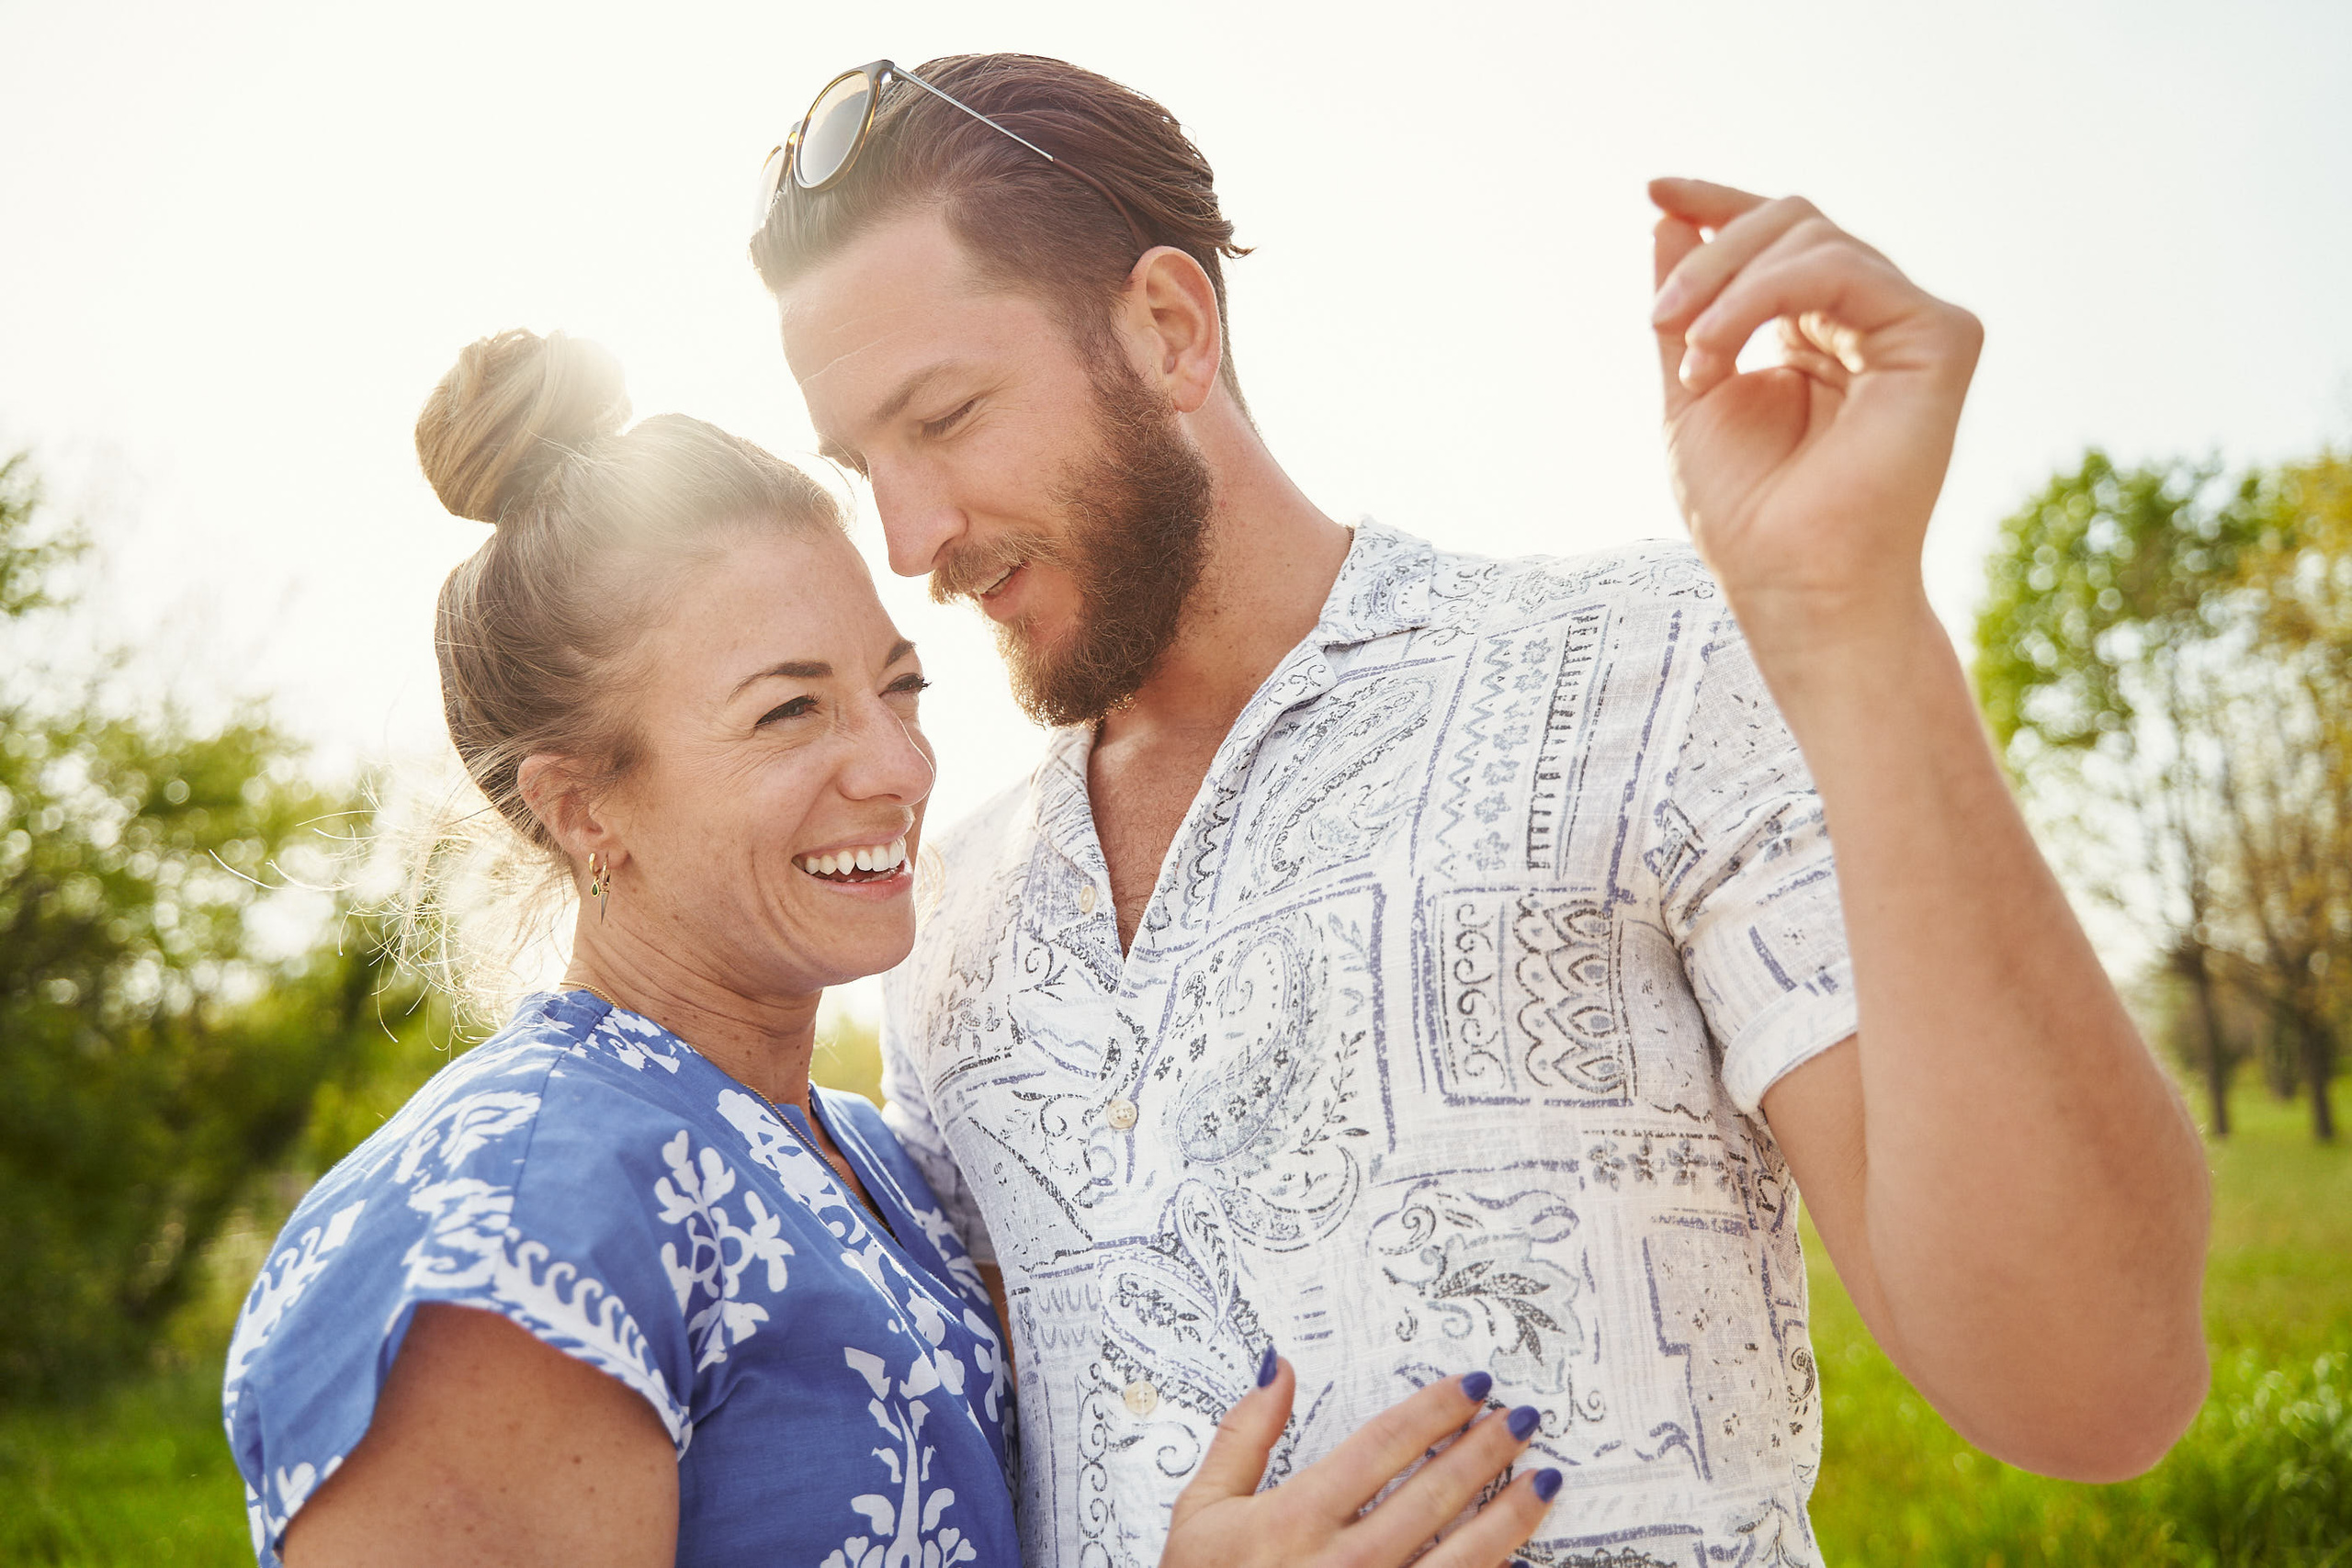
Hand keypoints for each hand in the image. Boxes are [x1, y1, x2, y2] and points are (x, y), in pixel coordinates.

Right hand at [1160, 1357, 1558, 1567]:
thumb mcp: (1202, 1513)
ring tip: (1544, 1480)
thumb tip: (1278, 1368)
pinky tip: (1518, 1557)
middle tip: (1522, 1418)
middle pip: (1433, 1494)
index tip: (1471, 1388)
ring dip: (1509, 1515)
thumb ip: (1242, 1436)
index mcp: (1294, 1521)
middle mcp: (1342, 1566)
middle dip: (1485, 1450)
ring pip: (1463, 1557)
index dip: (1434, 1410)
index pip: (1382, 1446)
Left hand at [1647, 177, 1982, 648]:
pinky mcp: (1940, 338)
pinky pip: (1840, 269)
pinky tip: (1719, 353)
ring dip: (1726, 288)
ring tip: (1693, 364)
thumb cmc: (1747, 513)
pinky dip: (1762, 295)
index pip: (1778, 239)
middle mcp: (1871, 322)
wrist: (1790, 583)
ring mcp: (1910, 328)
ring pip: (1811, 238)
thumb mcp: (1691, 389)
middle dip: (1712, 256)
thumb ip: (1686, 308)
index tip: (1654, 187)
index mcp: (1820, 332)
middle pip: (1794, 222)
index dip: (1718, 205)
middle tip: (1660, 320)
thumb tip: (1667, 217)